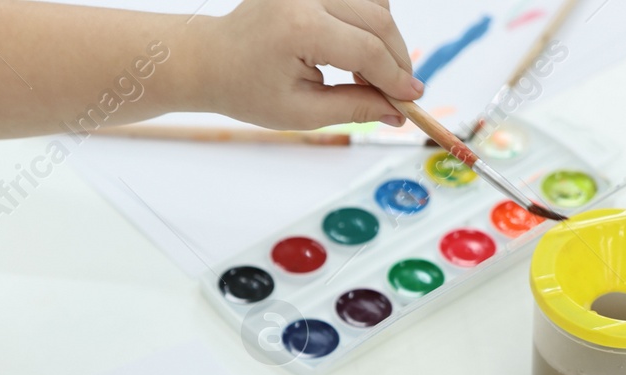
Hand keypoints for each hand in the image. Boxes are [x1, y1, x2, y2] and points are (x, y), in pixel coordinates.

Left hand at [186, 0, 421, 129]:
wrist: (212, 60)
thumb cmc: (246, 89)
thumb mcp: (299, 112)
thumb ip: (353, 108)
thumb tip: (396, 110)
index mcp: (300, 28)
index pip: (366, 50)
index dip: (395, 77)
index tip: (412, 98)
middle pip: (378, 20)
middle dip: (397, 59)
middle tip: (401, 92)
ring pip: (374, 3)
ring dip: (385, 40)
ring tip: (371, 77)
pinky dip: (369, 22)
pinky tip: (357, 53)